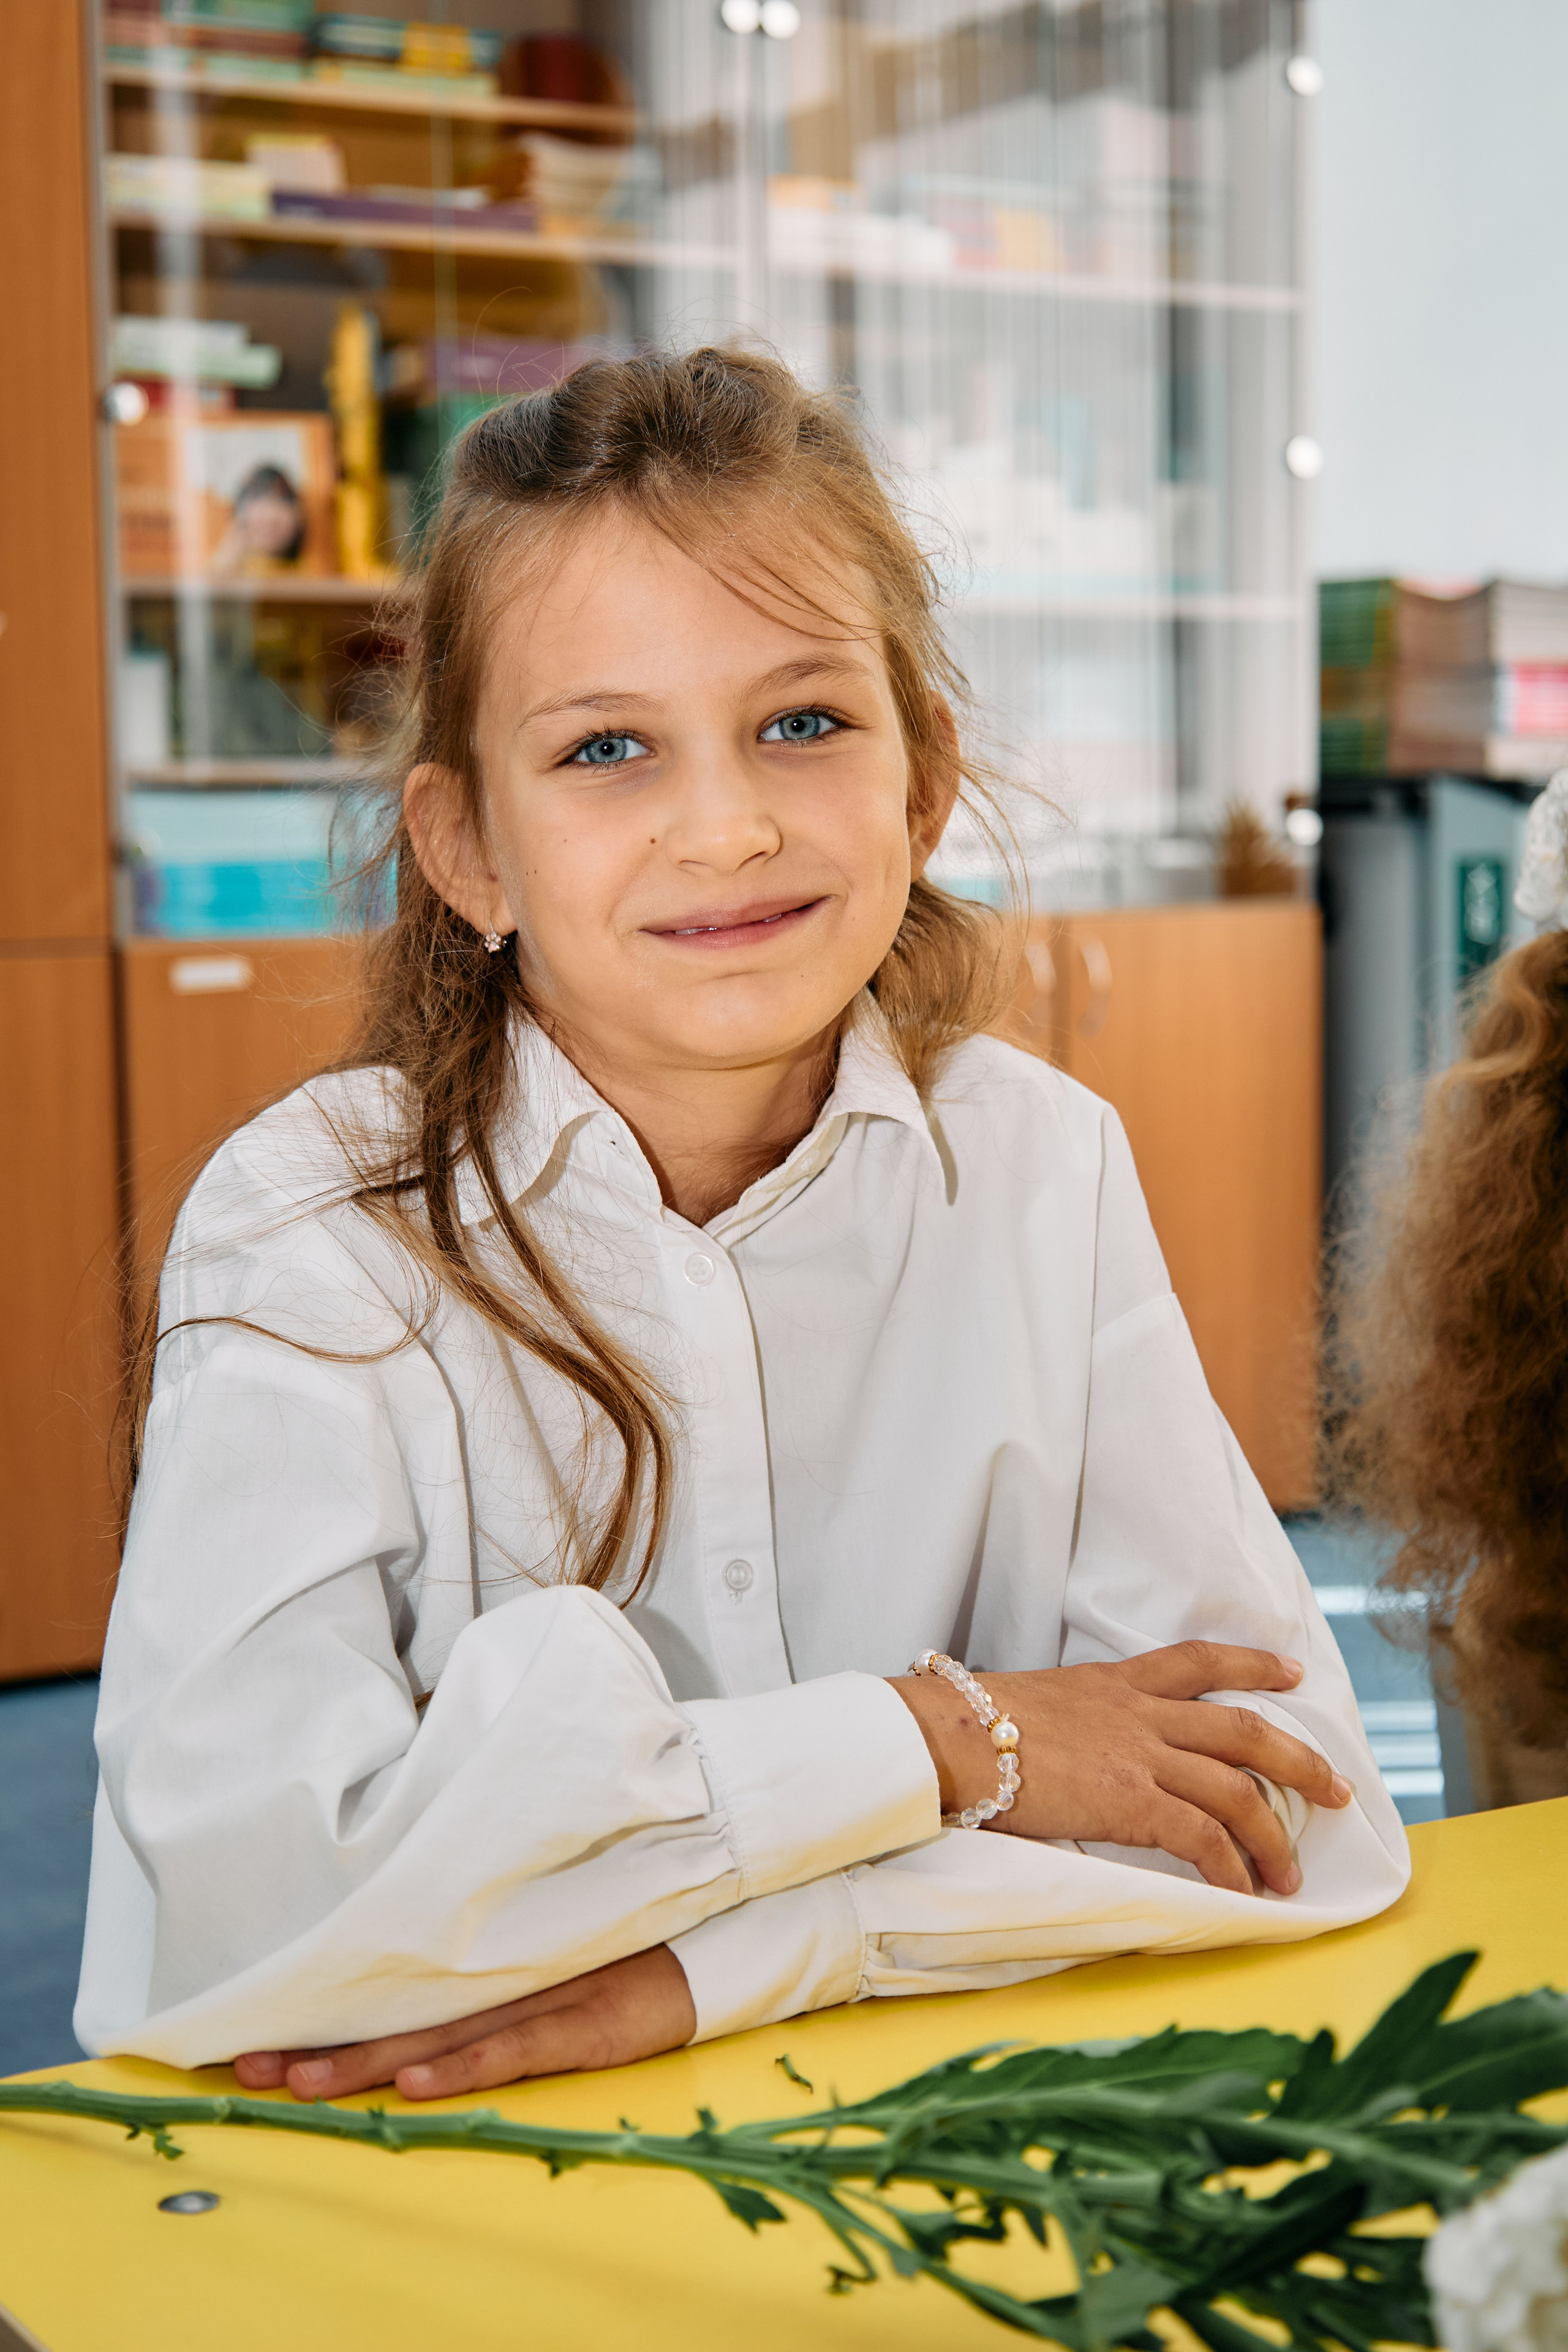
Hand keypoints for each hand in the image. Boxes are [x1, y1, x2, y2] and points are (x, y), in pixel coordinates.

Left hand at [233, 1943, 695, 2103]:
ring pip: (437, 2034)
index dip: (327, 2012)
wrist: (714, 1928)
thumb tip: (413, 1957)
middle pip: (396, 2013)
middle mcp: (500, 1976)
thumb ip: (486, 1951)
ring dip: (366, 2061)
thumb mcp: (547, 1939)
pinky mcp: (582, 2024)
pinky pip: (512, 2049)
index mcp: (486, 1960)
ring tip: (300, 2083)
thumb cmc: (628, 1933)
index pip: (392, 1989)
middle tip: (247, 2066)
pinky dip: (462, 2067)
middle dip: (319, 2044)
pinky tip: (415, 2083)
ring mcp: (540, 1998)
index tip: (259, 2028)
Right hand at [888, 1641, 1352, 1897]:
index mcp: (1114, 1682)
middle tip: (1338, 1788)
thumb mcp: (1037, 1702)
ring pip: (1236, 1789)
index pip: (1198, 1660)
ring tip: (1293, 1872)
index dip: (1252, 1664)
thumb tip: (1078, 1752)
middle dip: (1299, 1761)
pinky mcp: (1129, 1801)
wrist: (950, 1734)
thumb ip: (1076, 1723)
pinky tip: (1244, 1892)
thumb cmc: (971, 1724)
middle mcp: (1139, 1713)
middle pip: (1243, 1730)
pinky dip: (1231, 1867)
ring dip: (1274, 1833)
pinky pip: (1202, 1838)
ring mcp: (1139, 1755)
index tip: (1291, 1672)